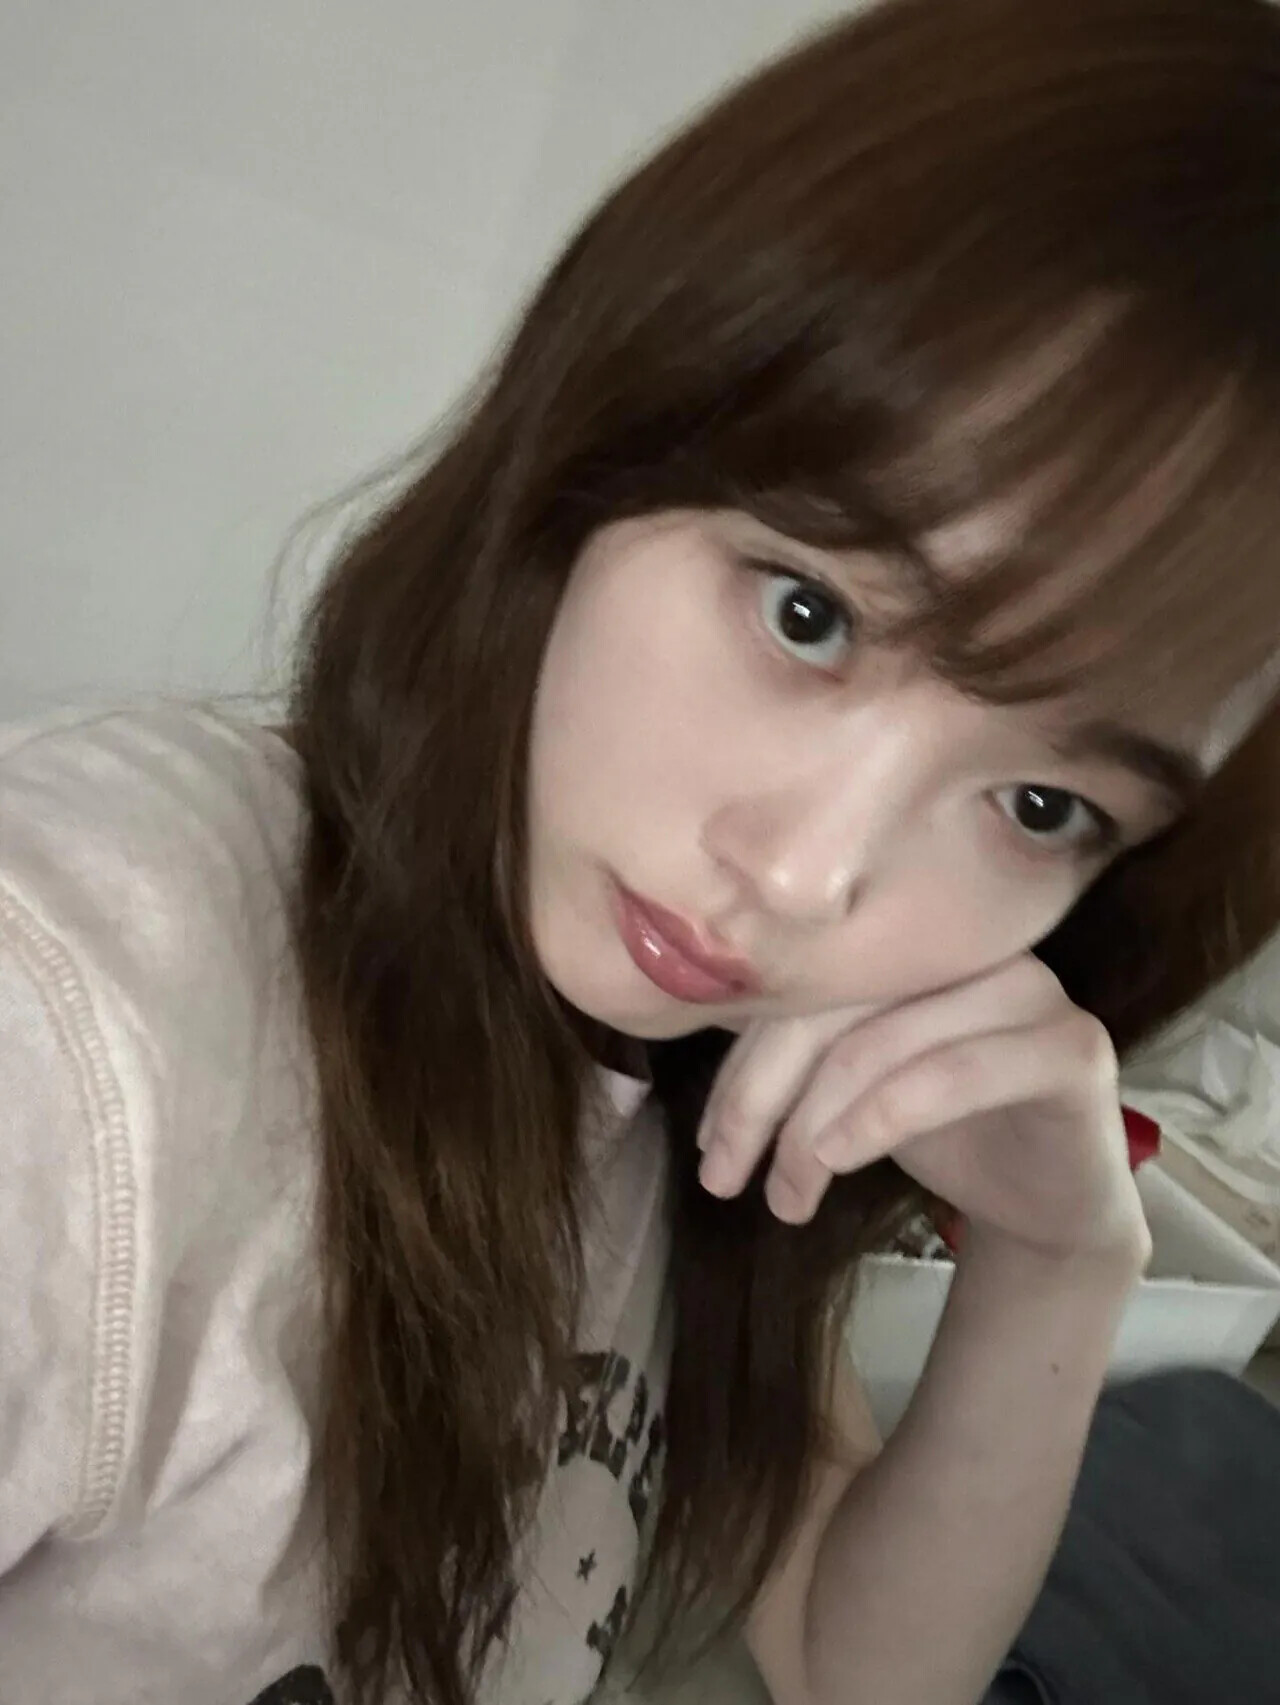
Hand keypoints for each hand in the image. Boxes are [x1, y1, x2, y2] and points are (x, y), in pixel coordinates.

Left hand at [696, 955, 1151, 1266]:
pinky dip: (878, 1119)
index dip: (743, 1065)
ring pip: (879, 1044)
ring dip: (811, 1130)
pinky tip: (836, 1162)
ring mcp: (1029, 990)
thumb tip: (695, 1047)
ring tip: (783, 1196)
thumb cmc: (945, 1131)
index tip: (707, 1143)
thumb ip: (797, 1051)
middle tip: (723, 1178)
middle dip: (762, 1100)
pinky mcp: (1069, 1047)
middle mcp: (973, 948)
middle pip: (832, 1010)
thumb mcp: (853, 1084)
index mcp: (912, 943)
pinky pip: (952, 1073)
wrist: (1051, 1203)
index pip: (802, 989)